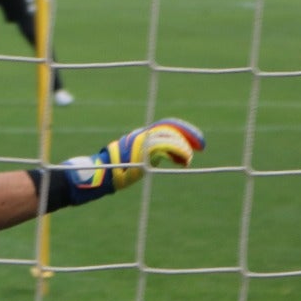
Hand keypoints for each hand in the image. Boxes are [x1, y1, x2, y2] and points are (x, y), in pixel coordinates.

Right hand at [62, 118, 204, 201]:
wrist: (99, 174)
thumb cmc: (114, 169)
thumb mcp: (134, 158)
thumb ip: (148, 153)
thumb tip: (165, 156)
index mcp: (140, 135)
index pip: (165, 125)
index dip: (183, 128)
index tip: (196, 138)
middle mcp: (140, 136)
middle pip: (169, 129)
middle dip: (188, 134)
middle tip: (202, 145)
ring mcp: (140, 144)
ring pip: (168, 138)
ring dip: (183, 147)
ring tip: (189, 157)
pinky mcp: (141, 154)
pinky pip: (165, 149)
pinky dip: (178, 153)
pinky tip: (184, 162)